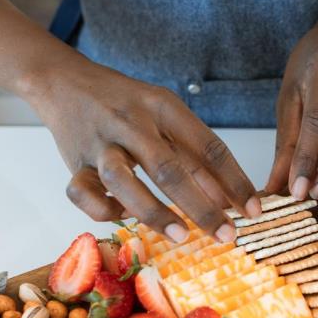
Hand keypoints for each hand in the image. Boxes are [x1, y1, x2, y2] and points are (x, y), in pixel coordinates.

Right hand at [34, 60, 260, 242]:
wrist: (64, 81)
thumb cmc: (125, 103)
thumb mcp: (165, 116)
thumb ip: (194, 156)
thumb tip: (228, 201)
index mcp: (162, 107)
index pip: (207, 146)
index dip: (234, 180)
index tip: (253, 209)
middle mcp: (132, 123)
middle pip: (169, 168)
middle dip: (202, 206)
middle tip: (227, 234)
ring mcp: (100, 144)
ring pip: (123, 181)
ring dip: (154, 211)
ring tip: (181, 235)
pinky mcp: (74, 163)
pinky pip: (83, 194)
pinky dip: (104, 210)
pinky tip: (123, 215)